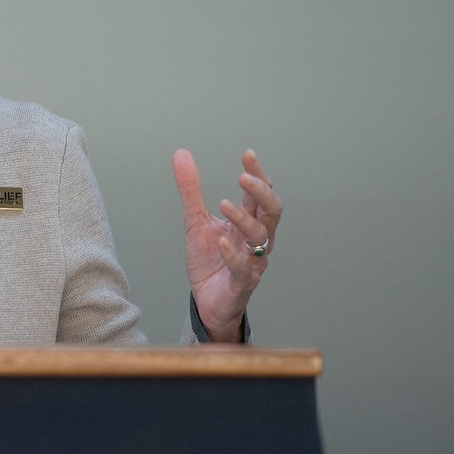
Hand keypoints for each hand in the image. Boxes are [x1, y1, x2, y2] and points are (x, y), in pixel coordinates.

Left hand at [173, 148, 281, 341]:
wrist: (205, 300)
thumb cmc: (208, 260)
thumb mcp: (195, 220)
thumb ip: (191, 189)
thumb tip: (181, 153)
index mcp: (247, 222)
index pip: (261, 194)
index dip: (258, 174)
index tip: (247, 154)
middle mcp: (256, 240)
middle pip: (273, 212)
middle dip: (261, 193)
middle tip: (243, 178)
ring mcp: (252, 262)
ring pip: (261, 238)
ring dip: (244, 219)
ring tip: (223, 204)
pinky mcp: (242, 283)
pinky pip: (243, 268)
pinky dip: (232, 253)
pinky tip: (221, 241)